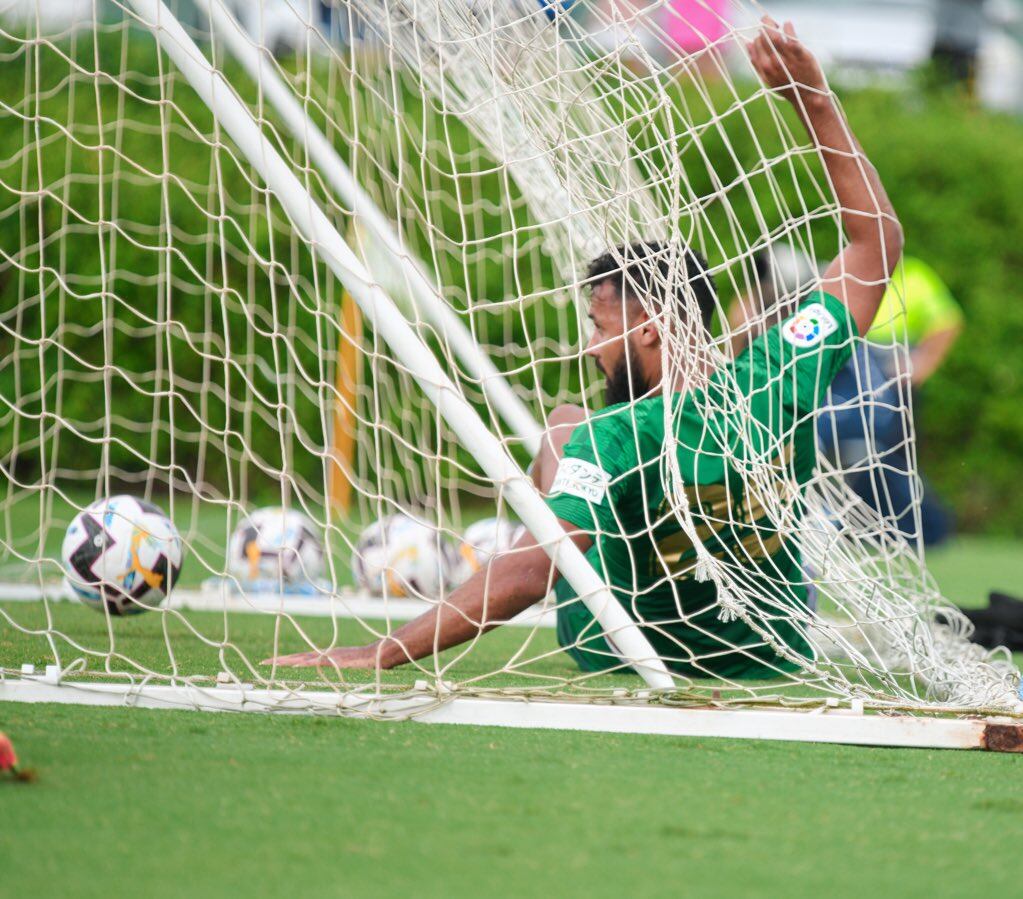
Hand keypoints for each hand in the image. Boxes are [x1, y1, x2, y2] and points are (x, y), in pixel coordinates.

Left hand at [262, 643, 389, 668]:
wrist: (379, 655)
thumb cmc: (367, 661)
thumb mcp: (351, 666)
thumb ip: (343, 668)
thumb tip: (339, 673)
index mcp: (327, 656)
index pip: (303, 657)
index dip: (289, 659)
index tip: (273, 661)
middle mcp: (325, 654)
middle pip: (299, 656)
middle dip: (281, 659)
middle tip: (264, 662)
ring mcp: (330, 656)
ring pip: (304, 658)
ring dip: (289, 661)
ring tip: (273, 663)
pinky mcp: (336, 660)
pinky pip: (317, 661)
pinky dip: (306, 662)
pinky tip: (296, 664)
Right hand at [746, 17, 826, 104]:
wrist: (807, 96)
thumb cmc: (787, 86)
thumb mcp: (767, 78)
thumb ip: (756, 62)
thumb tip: (747, 44)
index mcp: (764, 68)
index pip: (756, 44)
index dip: (760, 35)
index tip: (764, 31)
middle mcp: (773, 63)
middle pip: (764, 38)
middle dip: (764, 25)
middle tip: (768, 20)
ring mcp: (786, 59)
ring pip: (774, 36)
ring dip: (772, 24)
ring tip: (776, 22)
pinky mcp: (800, 55)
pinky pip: (791, 38)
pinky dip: (787, 28)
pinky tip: (787, 24)